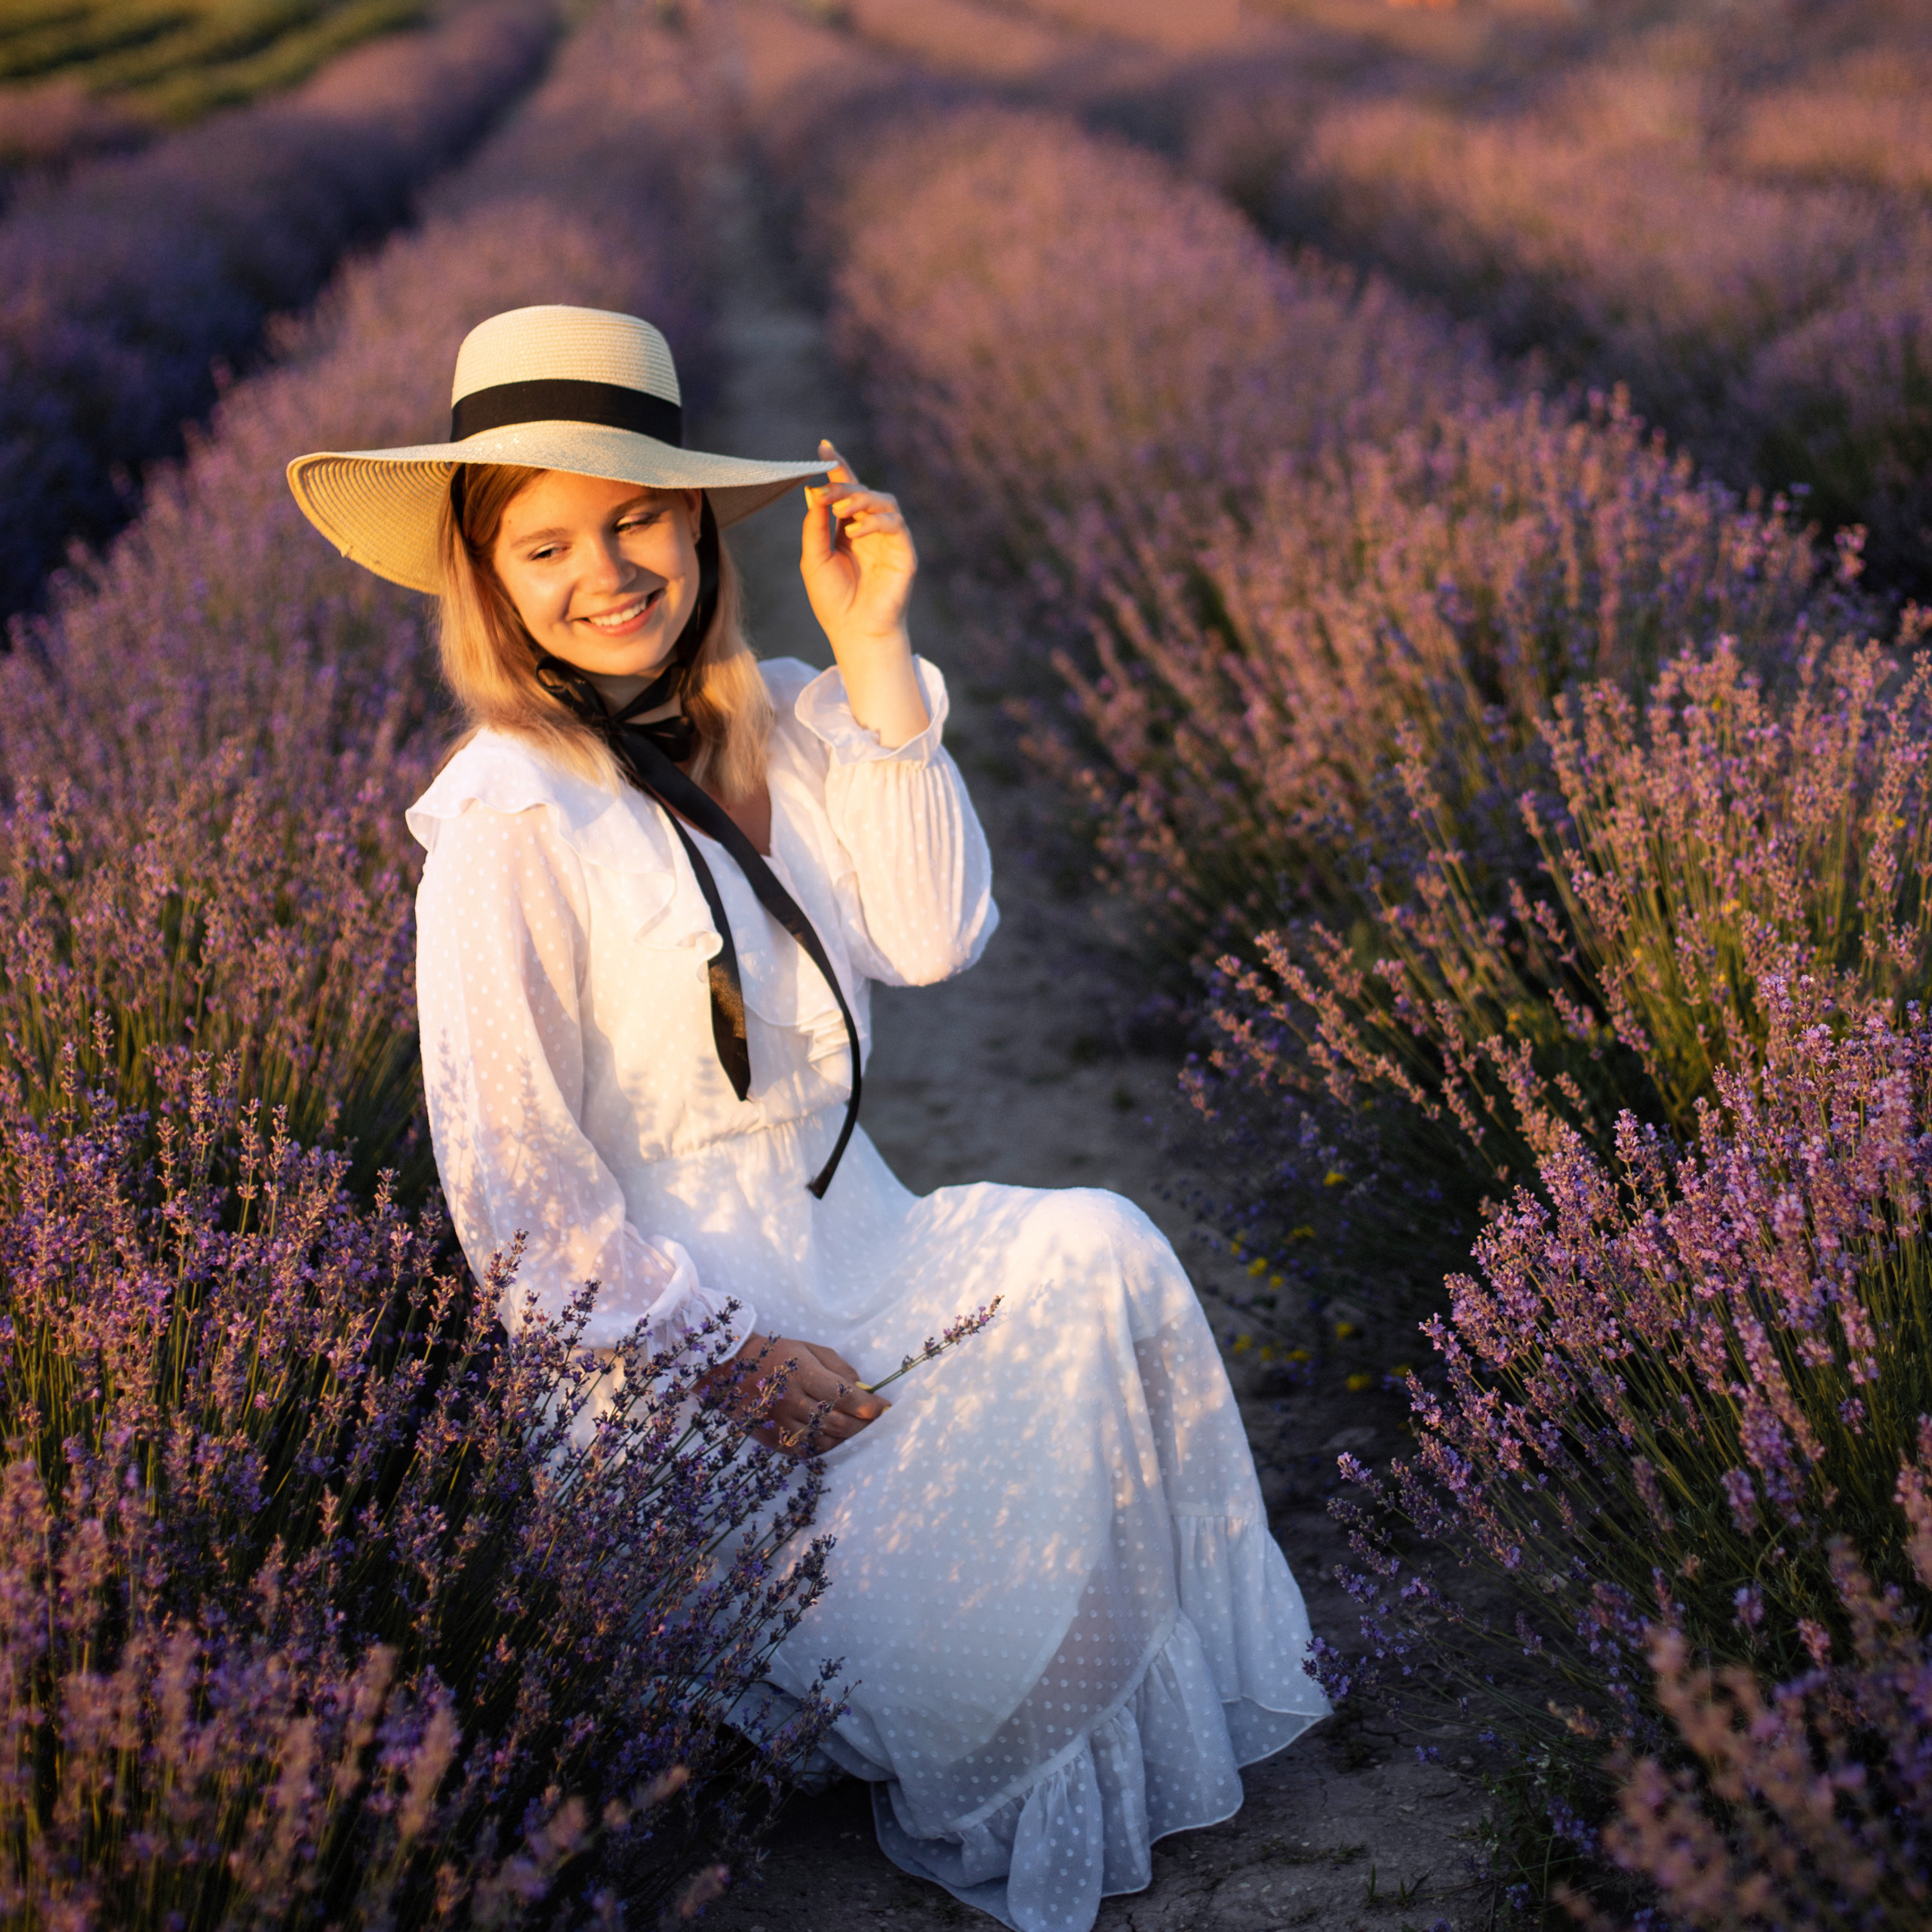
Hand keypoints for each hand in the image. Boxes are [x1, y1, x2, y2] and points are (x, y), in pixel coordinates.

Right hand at [711, 1332, 888, 1453]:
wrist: (731, 1372)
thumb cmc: (778, 1356)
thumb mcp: (810, 1349)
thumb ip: (839, 1368)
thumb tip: (863, 1388)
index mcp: (802, 1373)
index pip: (843, 1395)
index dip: (869, 1405)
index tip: (884, 1407)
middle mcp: (792, 1401)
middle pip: (838, 1423)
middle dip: (863, 1424)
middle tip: (873, 1419)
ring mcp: (782, 1424)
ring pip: (825, 1441)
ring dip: (846, 1436)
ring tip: (852, 1425)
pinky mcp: (774, 1441)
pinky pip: (808, 1451)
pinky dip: (825, 1445)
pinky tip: (830, 1434)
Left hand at [799, 441, 928, 747]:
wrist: (854, 633)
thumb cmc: (833, 601)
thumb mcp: (814, 558)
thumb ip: (814, 525)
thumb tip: (812, 490)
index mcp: (847, 528)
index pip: (844, 489)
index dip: (836, 466)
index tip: (822, 446)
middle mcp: (870, 529)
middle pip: (863, 490)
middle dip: (844, 484)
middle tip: (826, 491)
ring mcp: (890, 540)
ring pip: (884, 502)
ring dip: (862, 499)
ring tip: (842, 508)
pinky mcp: (904, 553)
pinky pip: (896, 525)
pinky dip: (875, 523)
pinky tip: (855, 532)